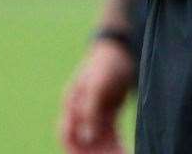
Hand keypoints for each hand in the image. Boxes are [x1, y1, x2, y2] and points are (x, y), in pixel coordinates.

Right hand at [58, 39, 134, 153]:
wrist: (122, 49)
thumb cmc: (106, 63)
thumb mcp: (97, 85)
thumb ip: (90, 110)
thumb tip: (87, 137)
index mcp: (71, 103)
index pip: (67, 134)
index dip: (74, 149)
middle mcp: (80, 112)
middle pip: (82, 141)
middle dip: (93, 153)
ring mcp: (94, 114)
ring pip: (97, 141)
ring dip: (106, 151)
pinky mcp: (108, 115)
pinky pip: (109, 135)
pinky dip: (115, 145)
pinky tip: (124, 151)